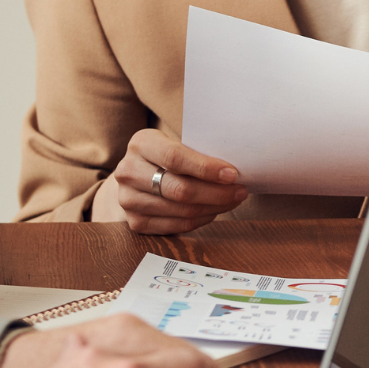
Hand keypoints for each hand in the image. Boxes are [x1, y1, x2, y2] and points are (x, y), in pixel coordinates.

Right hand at [94, 128, 247, 232]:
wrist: (136, 174)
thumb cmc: (167, 155)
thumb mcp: (175, 141)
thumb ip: (197, 151)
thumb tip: (234, 170)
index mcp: (141, 144)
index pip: (175, 158)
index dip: (206, 168)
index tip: (232, 175)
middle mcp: (128, 172)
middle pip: (179, 189)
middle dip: (216, 193)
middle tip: (240, 191)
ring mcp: (128, 200)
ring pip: (180, 210)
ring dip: (213, 207)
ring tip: (232, 200)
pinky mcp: (135, 222)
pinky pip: (176, 226)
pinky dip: (201, 219)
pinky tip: (214, 211)